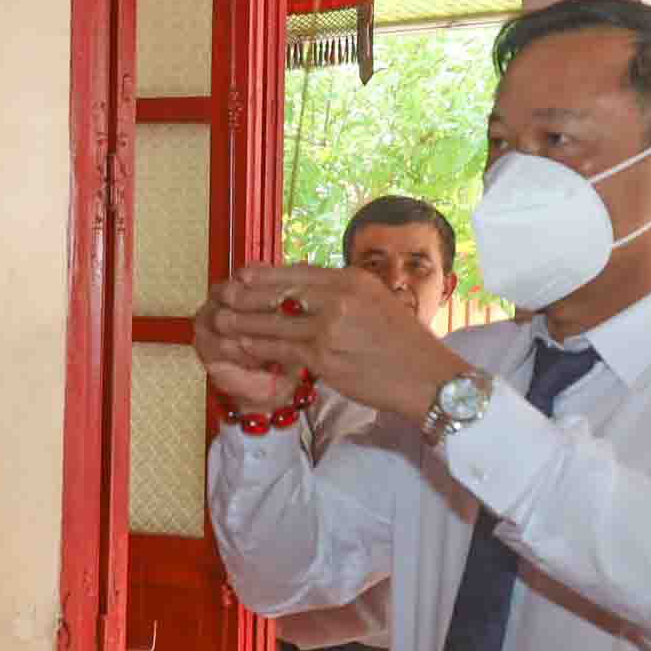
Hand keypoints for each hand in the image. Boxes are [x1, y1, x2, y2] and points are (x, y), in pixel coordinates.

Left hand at [203, 265, 460, 425]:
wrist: (428, 378)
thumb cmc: (404, 344)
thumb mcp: (377, 302)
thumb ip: (343, 293)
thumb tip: (310, 288)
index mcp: (352, 279)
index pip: (297, 271)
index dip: (265, 273)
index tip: (242, 274)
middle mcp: (339, 297)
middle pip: (279, 291)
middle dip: (246, 294)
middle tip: (222, 294)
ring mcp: (329, 327)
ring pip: (274, 321)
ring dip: (243, 321)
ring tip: (222, 320)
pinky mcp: (323, 357)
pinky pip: (280, 349)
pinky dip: (257, 347)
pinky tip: (241, 347)